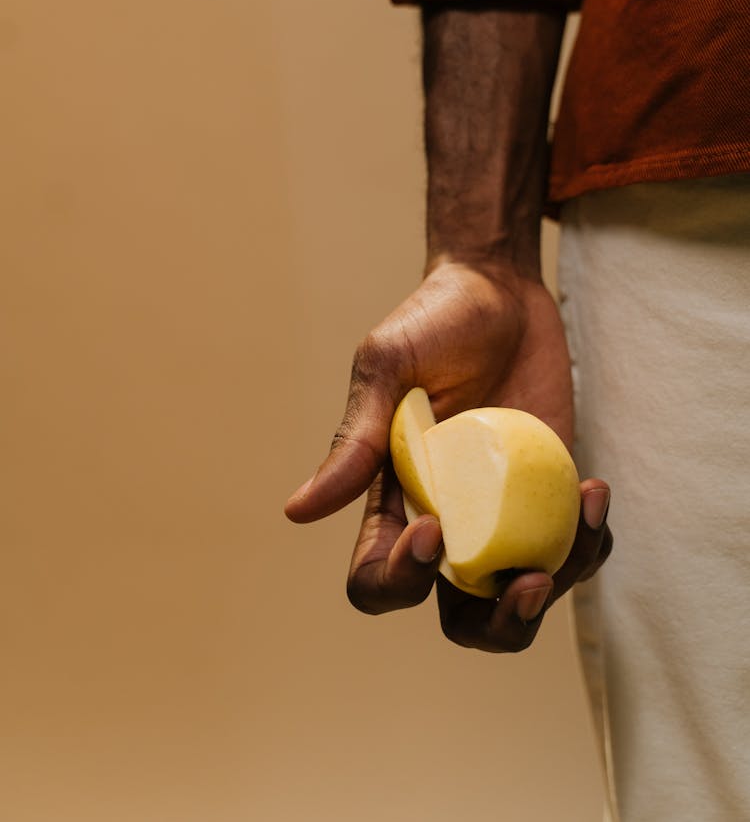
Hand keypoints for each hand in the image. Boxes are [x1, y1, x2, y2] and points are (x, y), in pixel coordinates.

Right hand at [285, 260, 611, 650]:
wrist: (500, 288)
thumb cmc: (433, 320)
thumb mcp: (387, 367)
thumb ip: (354, 438)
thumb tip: (298, 512)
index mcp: (393, 498)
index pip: (377, 578)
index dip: (400, 579)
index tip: (434, 525)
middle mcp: (448, 519)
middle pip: (463, 617)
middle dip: (497, 625)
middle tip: (526, 581)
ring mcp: (504, 513)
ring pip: (525, 596)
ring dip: (560, 584)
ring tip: (585, 517)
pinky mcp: (551, 493)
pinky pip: (574, 547)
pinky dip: (591, 538)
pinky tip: (594, 490)